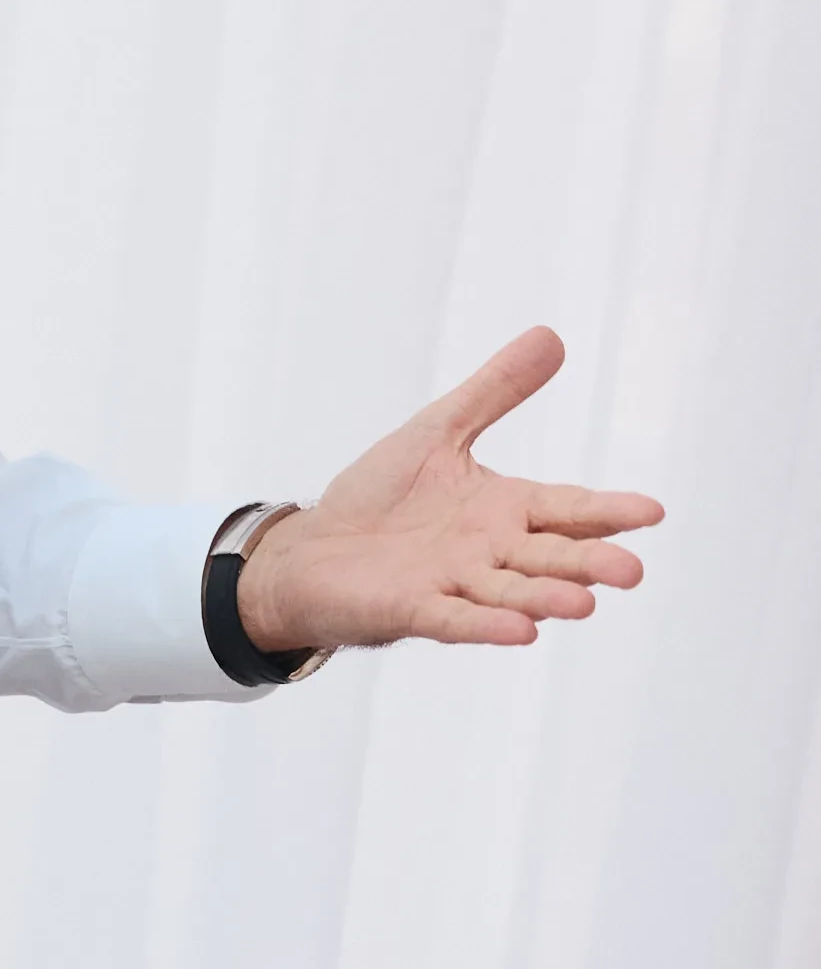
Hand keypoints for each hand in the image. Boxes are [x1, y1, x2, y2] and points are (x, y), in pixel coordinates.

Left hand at [235, 326, 661, 656]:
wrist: (314, 550)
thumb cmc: (382, 496)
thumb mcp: (440, 430)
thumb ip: (495, 392)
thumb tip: (551, 337)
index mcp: (505, 508)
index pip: (567, 508)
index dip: (607, 511)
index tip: (653, 511)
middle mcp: (491, 550)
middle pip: (550, 556)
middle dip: (589, 562)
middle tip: (632, 571)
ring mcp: (455, 582)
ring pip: (511, 591)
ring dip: (546, 598)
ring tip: (585, 604)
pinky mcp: (414, 607)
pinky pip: (455, 618)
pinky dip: (486, 624)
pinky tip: (521, 632)